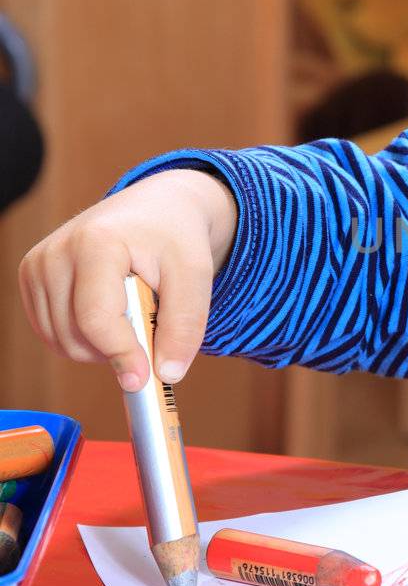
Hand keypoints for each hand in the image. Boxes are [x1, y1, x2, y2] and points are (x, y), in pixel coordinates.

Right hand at [18, 168, 237, 390]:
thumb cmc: (176, 236)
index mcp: (96, 242)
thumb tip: (167, 375)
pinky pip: (51, 333)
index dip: (121, 355)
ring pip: (60, 341)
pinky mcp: (31, 276)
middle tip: (149, 324)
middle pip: (75, 337)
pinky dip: (83, 338)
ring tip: (131, 312)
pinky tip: (109, 313)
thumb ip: (185, 326)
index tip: (144, 379)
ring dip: (100, 346)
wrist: (157, 206)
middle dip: (116, 349)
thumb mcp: (197, 275)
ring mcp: (38, 264)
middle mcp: (56, 252)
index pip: (96, 319)